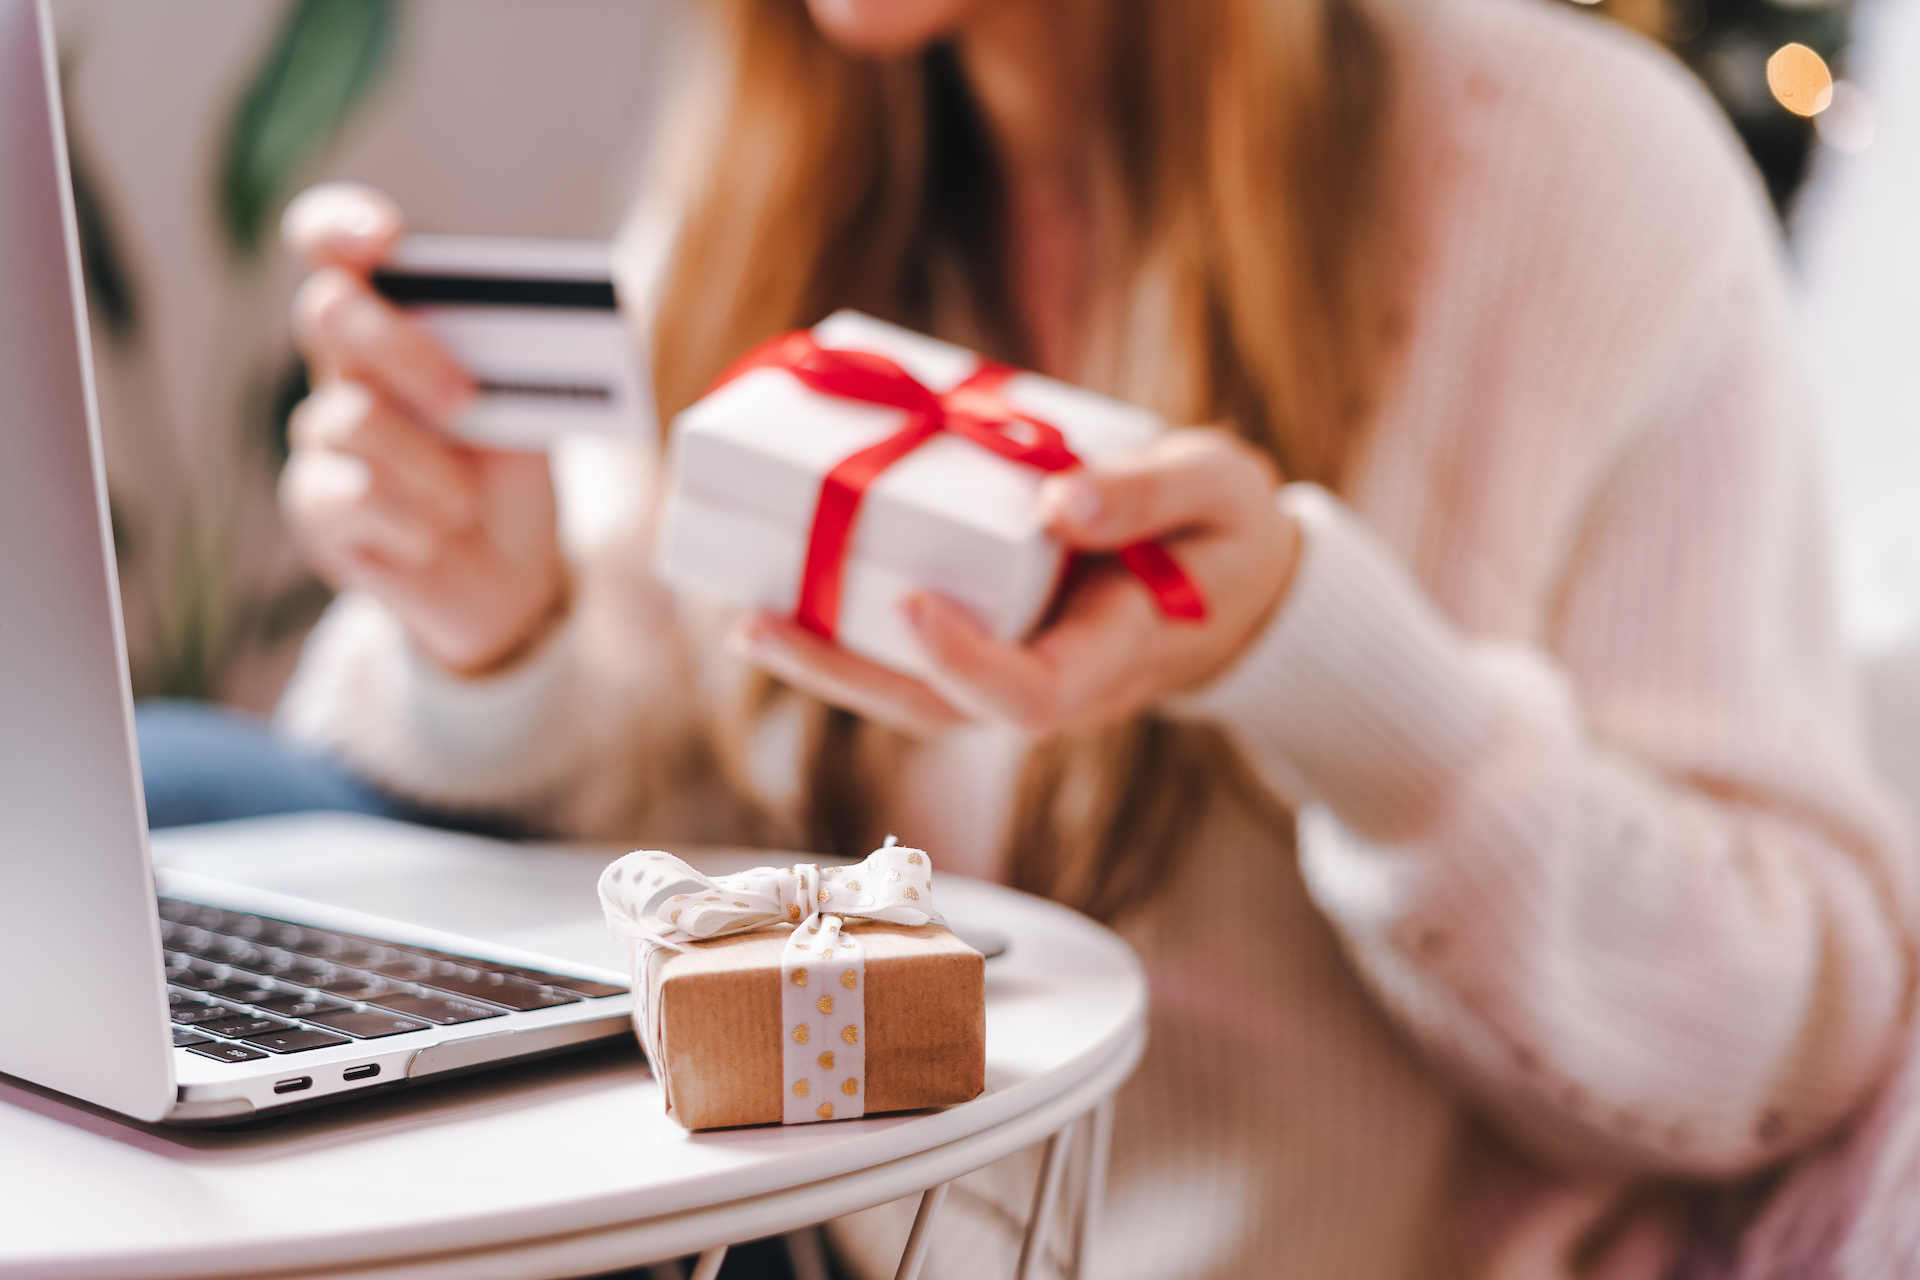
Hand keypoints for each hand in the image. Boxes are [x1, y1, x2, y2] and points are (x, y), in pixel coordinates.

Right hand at [278, 183, 565, 675]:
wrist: (510, 576)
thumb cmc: (510, 477)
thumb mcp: (524, 409)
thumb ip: (502, 363)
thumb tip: (509, 324)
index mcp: (394, 324)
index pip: (336, 250)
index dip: (339, 227)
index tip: (378, 234)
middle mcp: (345, 369)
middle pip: (328, 313)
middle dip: (402, 349)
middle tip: (463, 398)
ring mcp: (321, 437)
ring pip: (354, 419)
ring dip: (432, 468)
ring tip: (464, 502)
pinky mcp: (316, 503)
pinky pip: (356, 493)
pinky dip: (414, 518)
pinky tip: (432, 534)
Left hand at [731, 428, 1299, 737]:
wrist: (1236, 576)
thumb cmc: (1228, 530)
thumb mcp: (1218, 490)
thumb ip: (1150, 494)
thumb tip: (1059, 502)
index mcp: (1114, 657)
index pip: (1030, 696)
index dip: (967, 663)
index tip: (914, 603)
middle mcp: (1052, 680)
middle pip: (939, 708)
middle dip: (845, 673)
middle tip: (761, 621)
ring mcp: (1016, 664)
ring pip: (913, 691)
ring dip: (827, 661)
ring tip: (748, 616)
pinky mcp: (992, 634)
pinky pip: (915, 648)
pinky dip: (851, 625)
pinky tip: (789, 587)